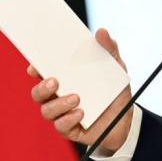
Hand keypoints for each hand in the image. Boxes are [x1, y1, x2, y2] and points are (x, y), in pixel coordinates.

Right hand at [27, 28, 133, 153]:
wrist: (127, 119)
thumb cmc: (114, 90)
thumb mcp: (116, 68)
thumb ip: (109, 49)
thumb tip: (102, 31)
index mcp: (64, 79)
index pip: (42, 73)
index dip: (34, 69)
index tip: (35, 66)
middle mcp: (57, 97)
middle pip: (38, 93)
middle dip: (42, 87)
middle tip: (55, 81)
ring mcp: (62, 114)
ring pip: (47, 111)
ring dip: (59, 104)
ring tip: (76, 98)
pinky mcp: (70, 129)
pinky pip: (61, 126)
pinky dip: (69, 119)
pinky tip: (81, 113)